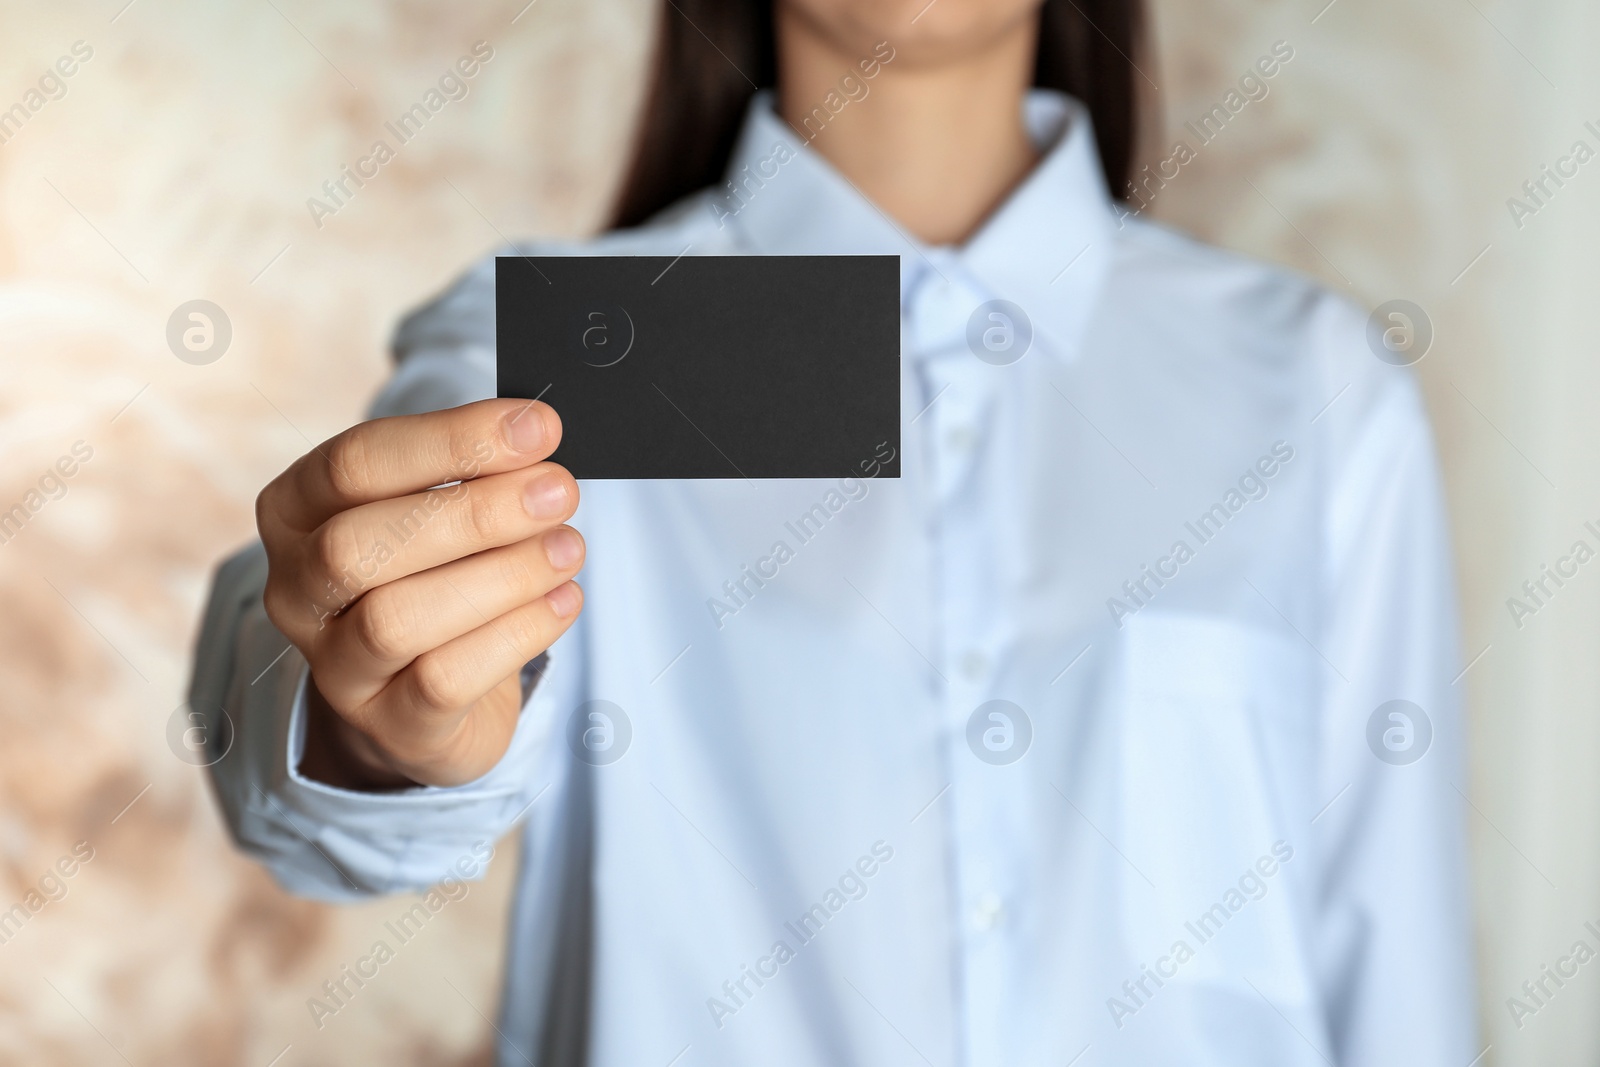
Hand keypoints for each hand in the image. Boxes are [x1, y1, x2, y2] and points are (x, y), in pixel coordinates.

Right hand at [256, 398, 582, 788]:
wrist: (427, 697)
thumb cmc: (436, 574)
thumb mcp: (439, 509)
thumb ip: (471, 472)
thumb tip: (534, 436)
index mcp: (296, 511)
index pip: (355, 463)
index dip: (452, 441)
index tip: (538, 428)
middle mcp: (296, 590)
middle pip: (359, 545)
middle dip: (474, 513)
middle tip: (559, 494)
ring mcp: (335, 665)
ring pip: (397, 619)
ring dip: (502, 576)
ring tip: (568, 549)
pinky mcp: (389, 724)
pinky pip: (445, 680)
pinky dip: (517, 633)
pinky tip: (564, 600)